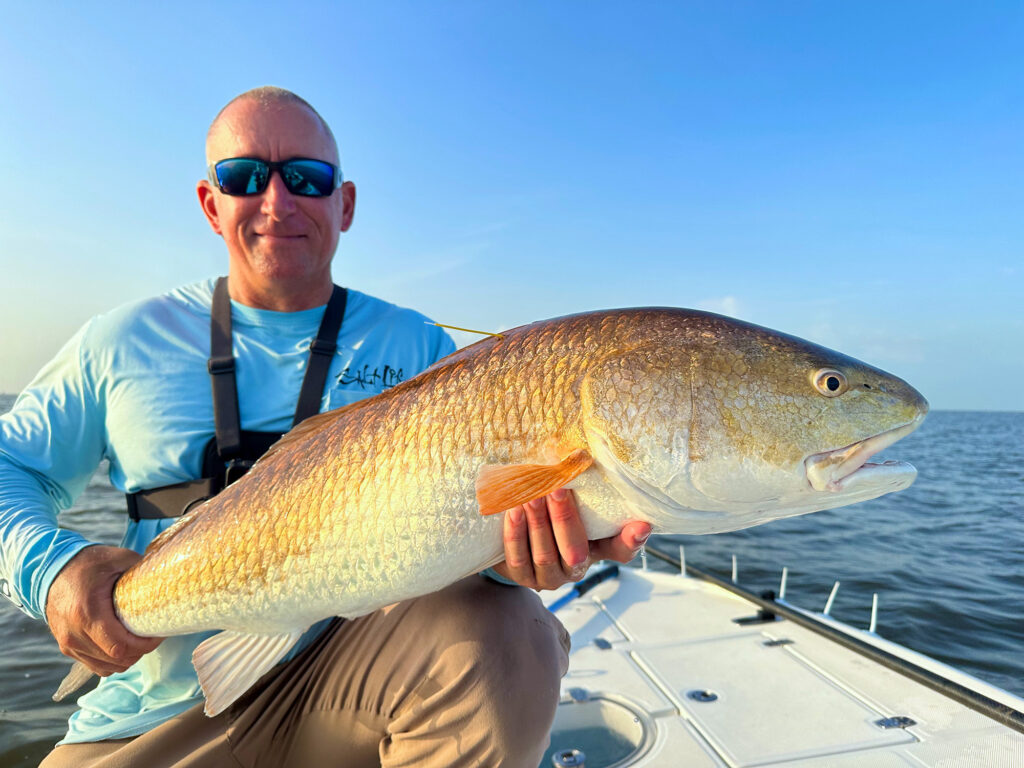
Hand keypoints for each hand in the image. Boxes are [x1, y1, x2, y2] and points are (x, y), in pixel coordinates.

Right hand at [45, 545, 162, 675]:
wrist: (51, 571)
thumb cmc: (87, 564)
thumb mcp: (117, 559)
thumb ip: (141, 568)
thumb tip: (165, 577)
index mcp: (88, 613)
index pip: (120, 646)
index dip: (144, 645)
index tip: (158, 634)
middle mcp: (75, 634)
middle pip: (116, 659)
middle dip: (140, 651)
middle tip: (152, 636)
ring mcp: (69, 644)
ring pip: (107, 667)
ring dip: (128, 658)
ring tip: (139, 640)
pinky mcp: (67, 648)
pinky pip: (96, 666)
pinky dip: (113, 661)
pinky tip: (123, 646)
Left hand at [491, 489, 651, 590]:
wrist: (517, 543)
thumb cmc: (551, 516)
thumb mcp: (572, 505)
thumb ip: (580, 491)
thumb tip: (578, 452)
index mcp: (596, 549)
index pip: (620, 550)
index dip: (631, 541)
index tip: (642, 525)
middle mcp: (576, 568)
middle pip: (575, 551)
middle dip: (565, 519)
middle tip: (557, 489)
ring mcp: (549, 577)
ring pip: (545, 555)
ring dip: (538, 524)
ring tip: (531, 496)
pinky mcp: (522, 577)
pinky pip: (519, 558)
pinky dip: (516, 534)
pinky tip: (514, 511)